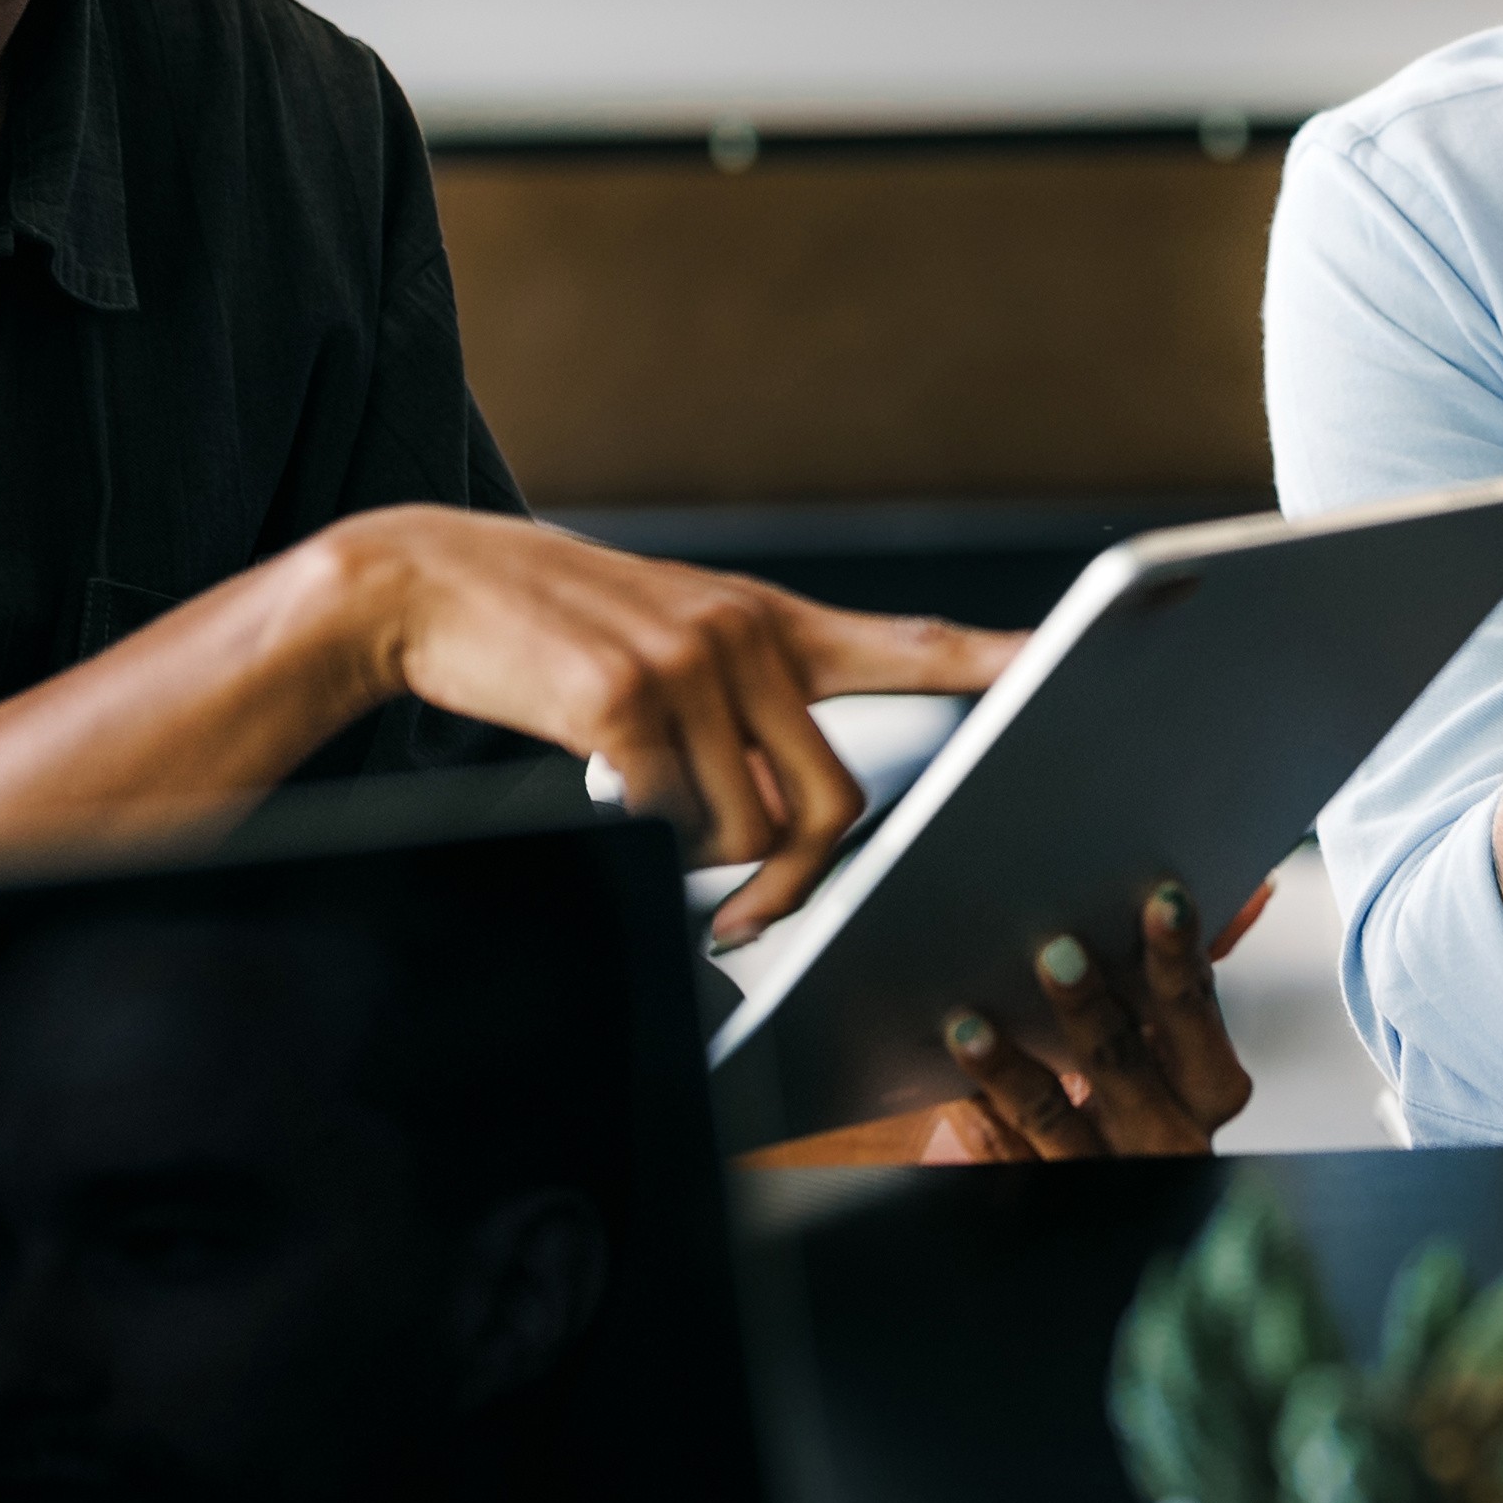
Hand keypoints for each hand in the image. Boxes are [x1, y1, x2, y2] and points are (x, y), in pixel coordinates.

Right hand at [326, 507, 1019, 939]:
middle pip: (830, 804)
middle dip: (792, 884)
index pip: (913, 645)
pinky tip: (598, 786)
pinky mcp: (625, 703)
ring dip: (699, 861)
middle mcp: (746, 633)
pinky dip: (639, 836)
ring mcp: (689, 664)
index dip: (1001, 666)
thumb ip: (744, 700)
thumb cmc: (553, 633)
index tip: (1075, 674)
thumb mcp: (671, 641)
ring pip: (749, 834)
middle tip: (745, 921)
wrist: (427, 581)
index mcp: (771, 622)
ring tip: (642, 811)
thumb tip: (775, 821)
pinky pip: (671, 828)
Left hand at [922, 878, 1271, 1161]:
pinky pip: (1007, 1154)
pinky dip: (980, 1108)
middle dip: (1095, 1008)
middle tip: (1058, 953)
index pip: (1193, 1007)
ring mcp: (1105, 1168)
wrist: (1085, 1202)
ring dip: (1016, 1067)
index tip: (1161, 902)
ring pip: (1058, 1117)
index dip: (1179, 956)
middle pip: (1130, 1061)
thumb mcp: (1167, 1034)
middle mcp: (1168, 1133)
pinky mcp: (1046, 1196)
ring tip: (972, 1022)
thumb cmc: (1131, 1092)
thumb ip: (1191, 968)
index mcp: (1206, 1083)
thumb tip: (1251, 891)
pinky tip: (953, 1076)